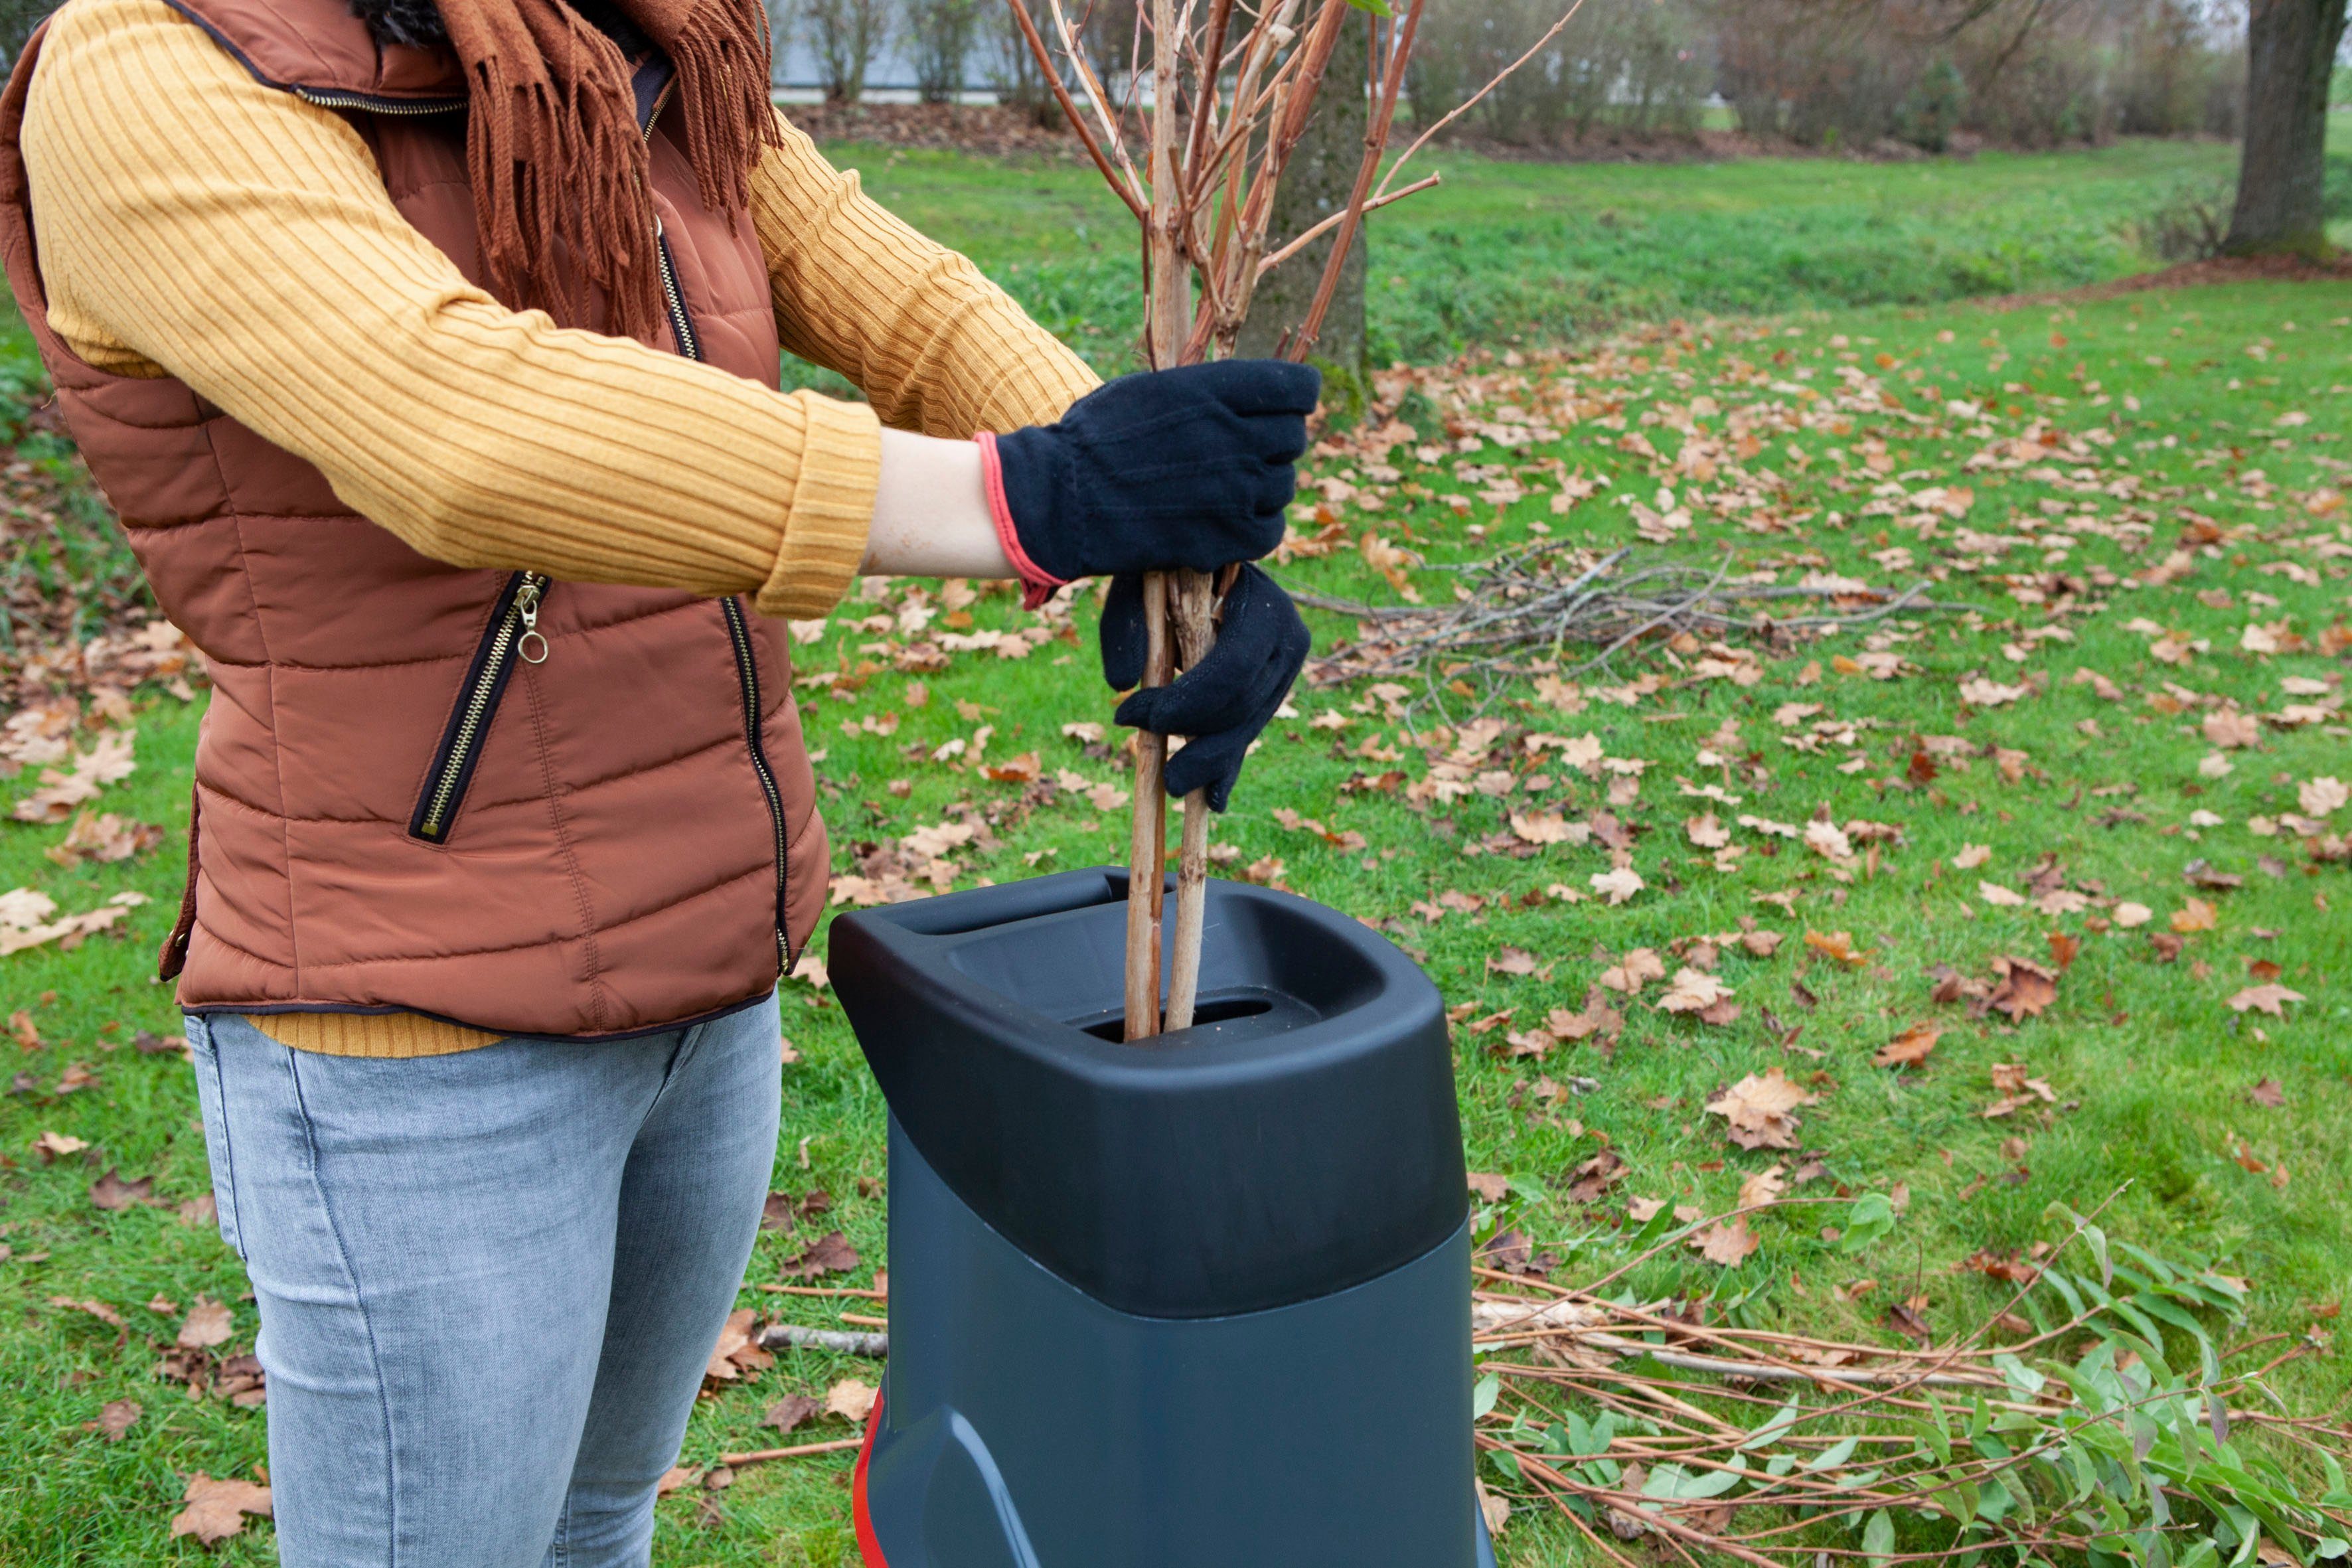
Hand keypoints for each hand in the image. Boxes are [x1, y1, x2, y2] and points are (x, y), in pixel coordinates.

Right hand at [992, 360, 1318, 584]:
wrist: (1061, 500)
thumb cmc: (1097, 438)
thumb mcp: (1151, 389)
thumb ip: (1208, 391)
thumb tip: (1253, 397)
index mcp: (1216, 392)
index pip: (1299, 389)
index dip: (1297, 397)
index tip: (1284, 406)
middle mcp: (1235, 438)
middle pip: (1294, 439)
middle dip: (1275, 443)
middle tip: (1245, 451)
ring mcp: (1234, 492)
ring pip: (1285, 486)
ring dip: (1265, 486)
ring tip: (1228, 488)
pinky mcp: (1226, 538)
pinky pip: (1271, 530)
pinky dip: (1258, 526)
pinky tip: (1231, 520)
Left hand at [1101, 565, 1309, 811]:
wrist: (1197, 556)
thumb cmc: (1165, 562)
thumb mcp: (1138, 581)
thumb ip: (1125, 626)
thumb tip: (1120, 684)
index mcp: (1262, 602)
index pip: (1230, 672)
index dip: (1184, 704)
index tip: (1131, 716)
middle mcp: (1289, 635)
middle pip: (1244, 706)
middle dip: (1198, 742)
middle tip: (1159, 771)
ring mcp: (1287, 664)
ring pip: (1249, 724)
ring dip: (1212, 759)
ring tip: (1176, 785)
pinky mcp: (1275, 684)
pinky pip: (1250, 727)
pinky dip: (1229, 761)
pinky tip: (1214, 799)